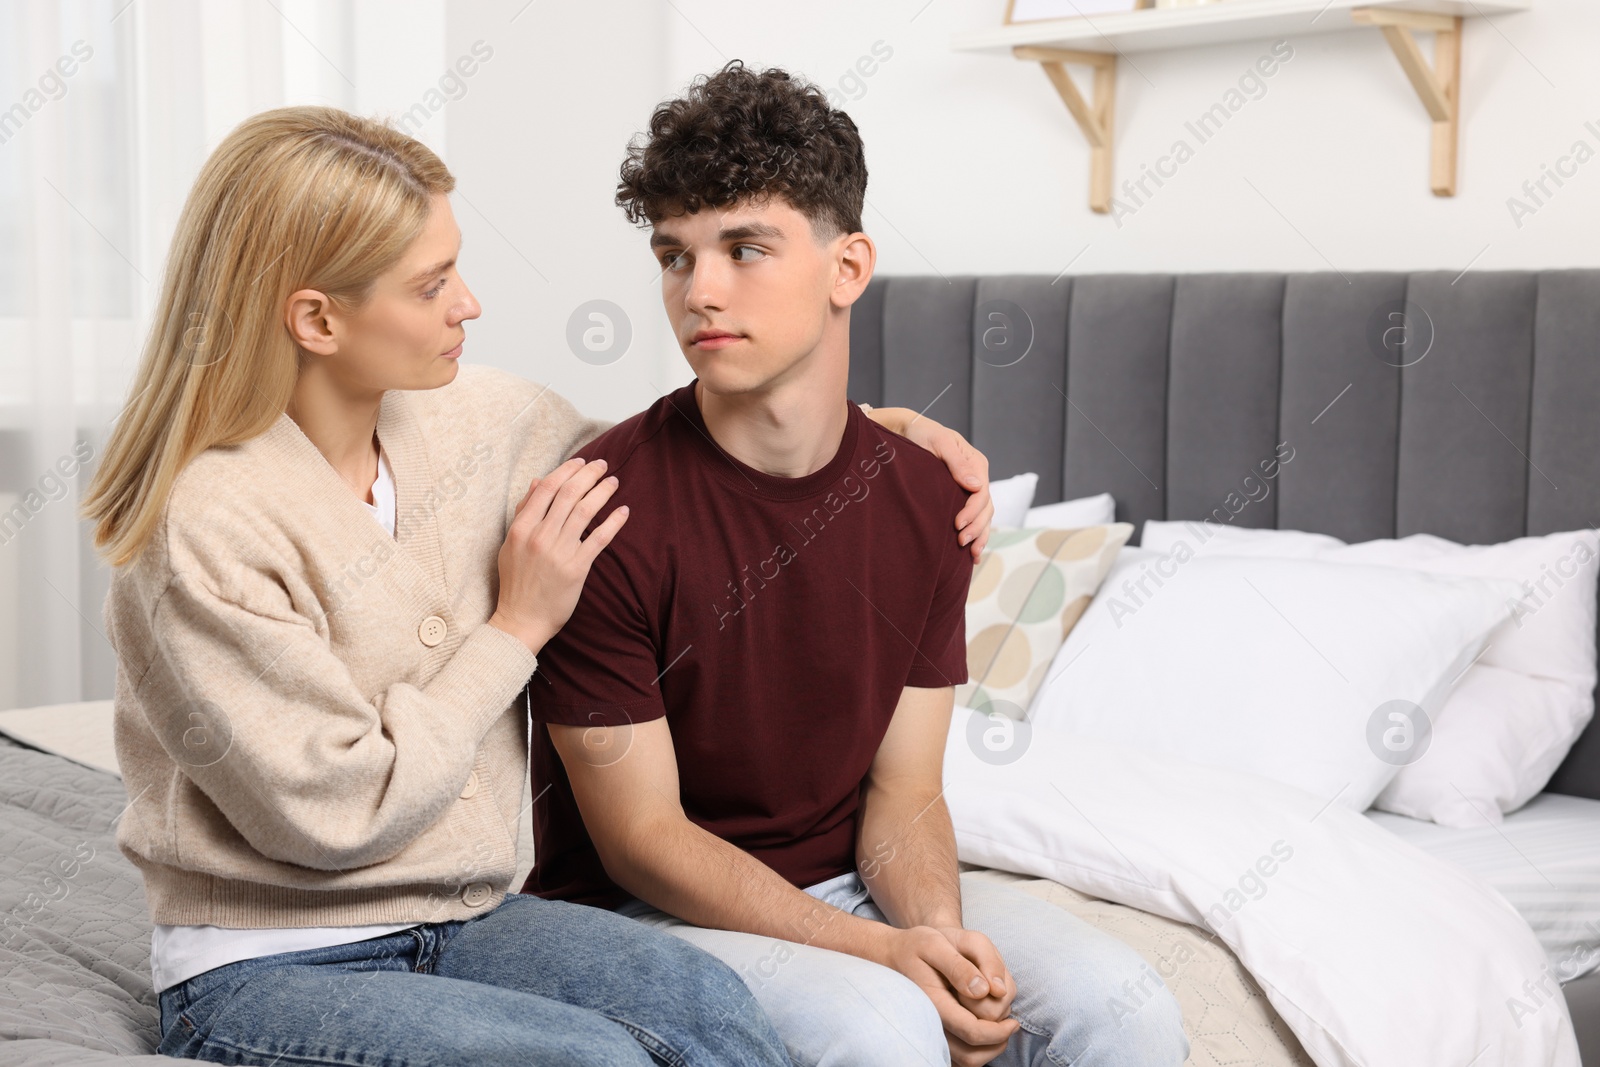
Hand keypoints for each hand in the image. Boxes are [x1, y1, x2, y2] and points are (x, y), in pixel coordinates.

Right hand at [489, 457, 628, 653]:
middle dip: (589, 474)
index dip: (567, 470)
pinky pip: (599, 539)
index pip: (547, 488)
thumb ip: (524, 512)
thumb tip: (537, 482)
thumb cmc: (516, 581)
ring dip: (602, 492)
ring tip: (614, 482)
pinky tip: (623, 510)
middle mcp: (540, 536)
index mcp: (522, 528)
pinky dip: (613, 522)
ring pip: (585, 511)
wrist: (522, 619)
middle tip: (603, 464)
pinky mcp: (577, 568)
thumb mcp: (511, 544)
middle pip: (569, 494)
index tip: (581, 462)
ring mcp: (559, 552)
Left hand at [865, 407, 991, 559]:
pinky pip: (975, 518)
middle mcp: (977, 477)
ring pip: (984, 517)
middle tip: (961, 542)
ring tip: (972, 555)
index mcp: (976, 464)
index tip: (957, 524)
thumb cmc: (923, 435)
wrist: (909, 433)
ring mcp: (970, 488)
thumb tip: (976, 485)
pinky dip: (976, 535)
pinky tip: (972, 553)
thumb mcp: (940, 442)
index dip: (972, 511)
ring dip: (980, 536)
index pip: (982, 493)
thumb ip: (958, 462)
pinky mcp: (961, 497)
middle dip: (976, 528)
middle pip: (986, 508)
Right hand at [871, 925, 1018, 1065]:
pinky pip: (961, 1061)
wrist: (895, 955)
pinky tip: (984, 1028)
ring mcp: (930, 1035)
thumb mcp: (937, 942)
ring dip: (990, 1045)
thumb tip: (986, 990)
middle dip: (996, 1031)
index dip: (999, 1031)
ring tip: (995, 1019)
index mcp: (932, 1002)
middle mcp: (928, 1024)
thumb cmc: (919, 946)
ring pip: (969, 1061)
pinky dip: (978, 1051)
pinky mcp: (934, 1039)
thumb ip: (961, 965)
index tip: (1014, 1022)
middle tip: (998, 1007)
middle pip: (975, 1051)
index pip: (973, 1032)